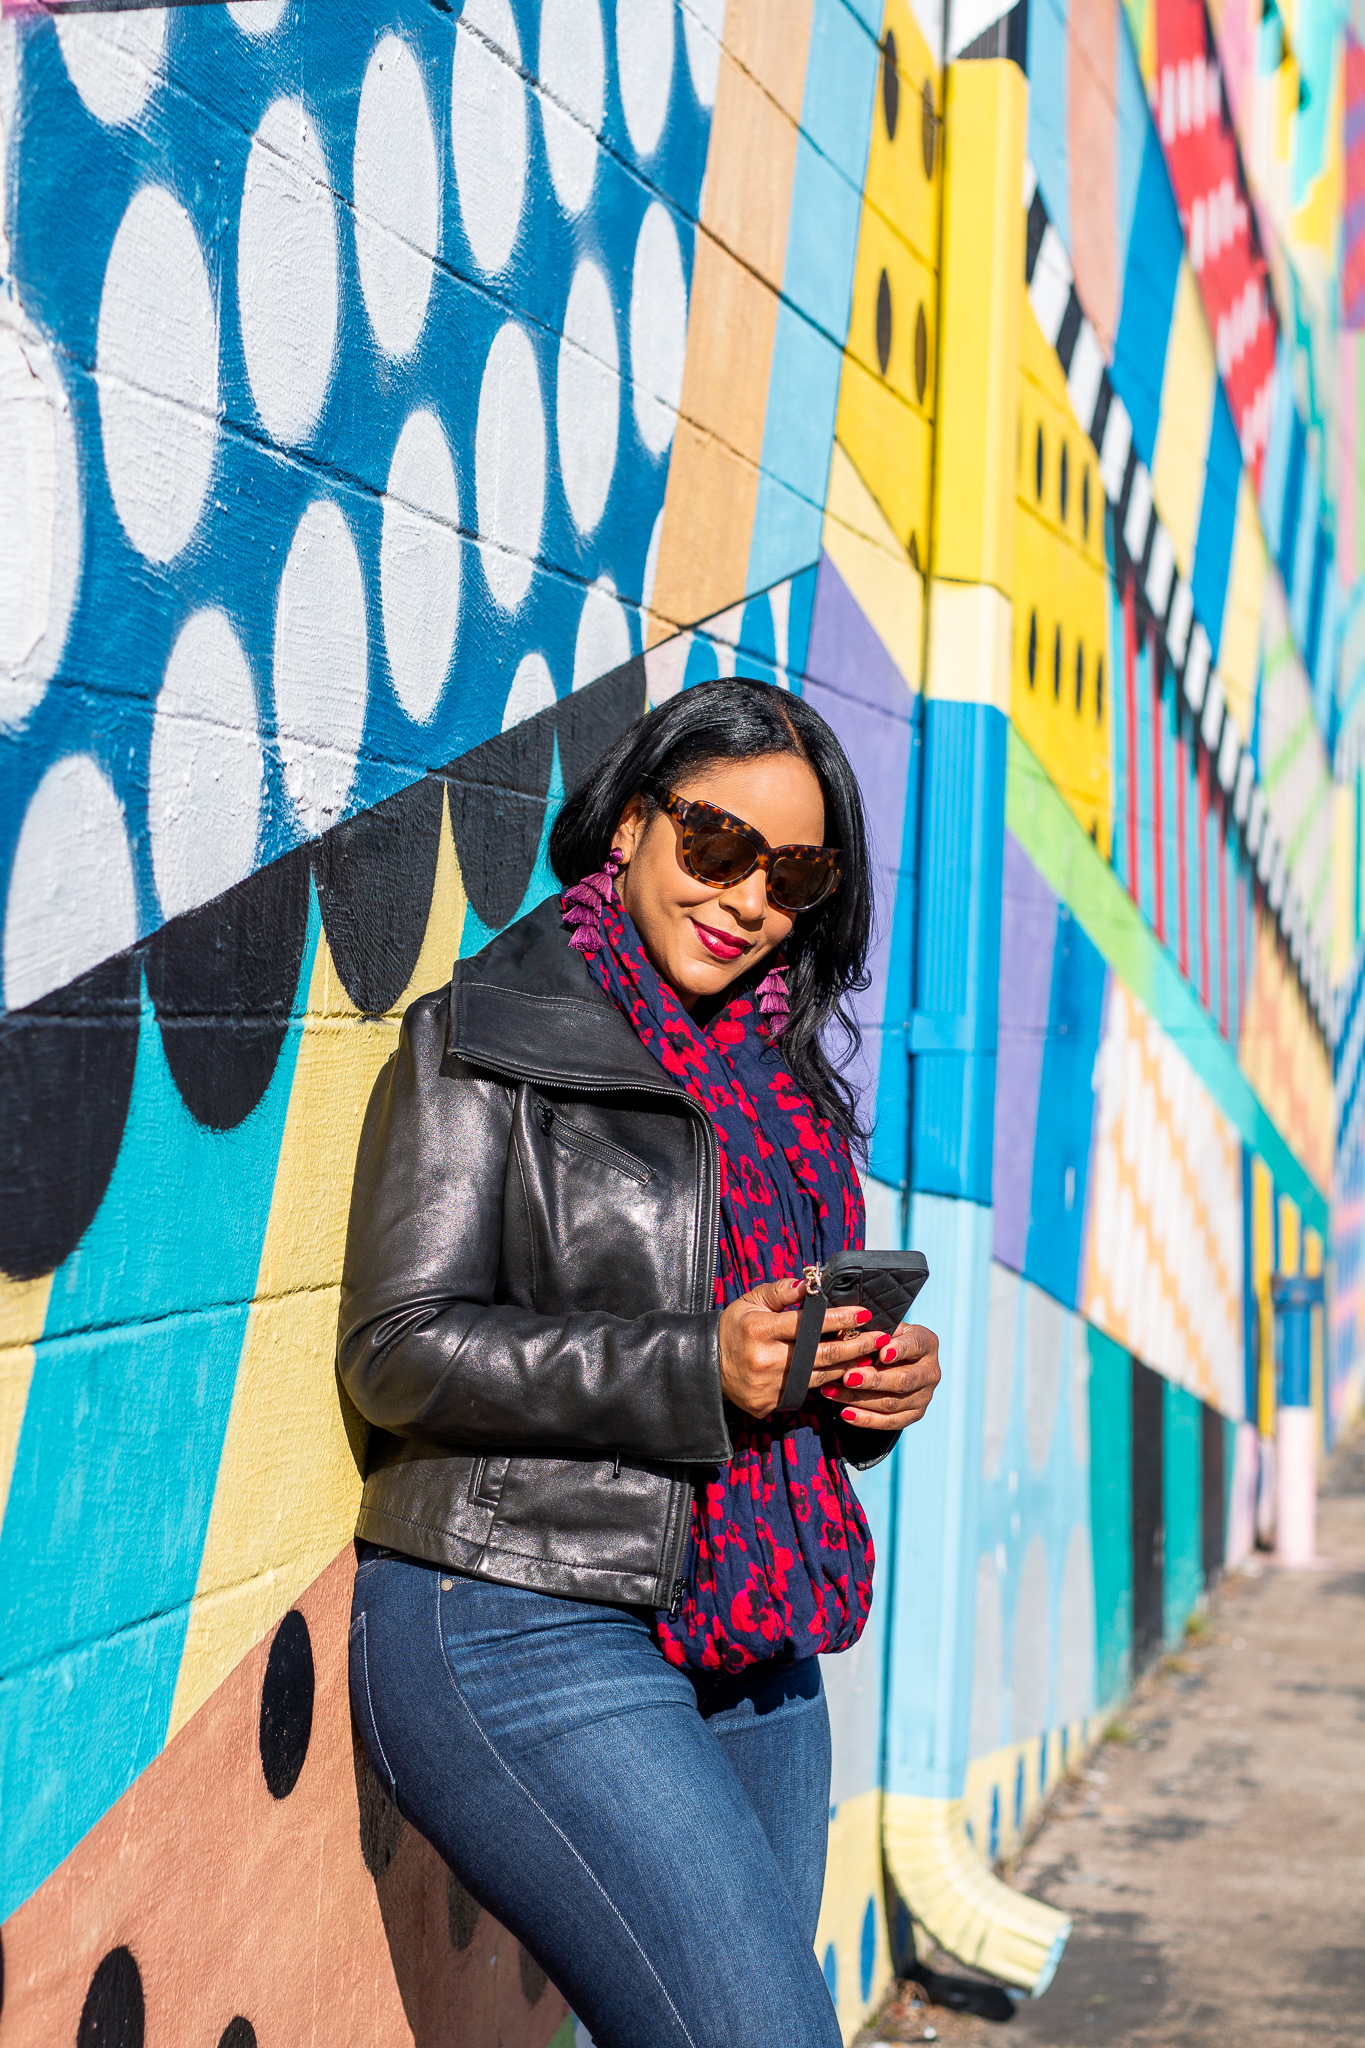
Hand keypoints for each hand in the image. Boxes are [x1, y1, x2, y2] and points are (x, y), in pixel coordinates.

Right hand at [718, 1278, 885, 1419]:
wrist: (708, 1367)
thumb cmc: (734, 1328)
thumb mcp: (750, 1302)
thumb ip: (779, 1292)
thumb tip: (808, 1284)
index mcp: (760, 1329)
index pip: (808, 1323)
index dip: (839, 1318)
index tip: (864, 1313)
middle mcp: (766, 1359)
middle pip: (822, 1354)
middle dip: (857, 1345)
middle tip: (881, 1337)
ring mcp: (769, 1386)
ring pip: (819, 1376)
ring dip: (847, 1366)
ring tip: (870, 1355)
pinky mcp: (769, 1404)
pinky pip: (804, 1393)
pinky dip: (824, 1382)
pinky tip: (842, 1373)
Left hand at [818, 1321, 940, 1432]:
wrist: (896, 1361)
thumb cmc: (884, 1339)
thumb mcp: (884, 1329)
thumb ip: (875, 1331)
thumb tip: (855, 1333)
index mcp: (927, 1343)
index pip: (915, 1345)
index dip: (900, 1349)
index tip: (883, 1352)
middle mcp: (930, 1372)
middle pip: (904, 1379)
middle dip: (874, 1380)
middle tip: (849, 1377)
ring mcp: (924, 1396)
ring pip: (892, 1403)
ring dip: (860, 1398)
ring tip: (833, 1392)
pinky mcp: (914, 1415)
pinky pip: (889, 1422)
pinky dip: (866, 1419)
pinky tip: (845, 1413)